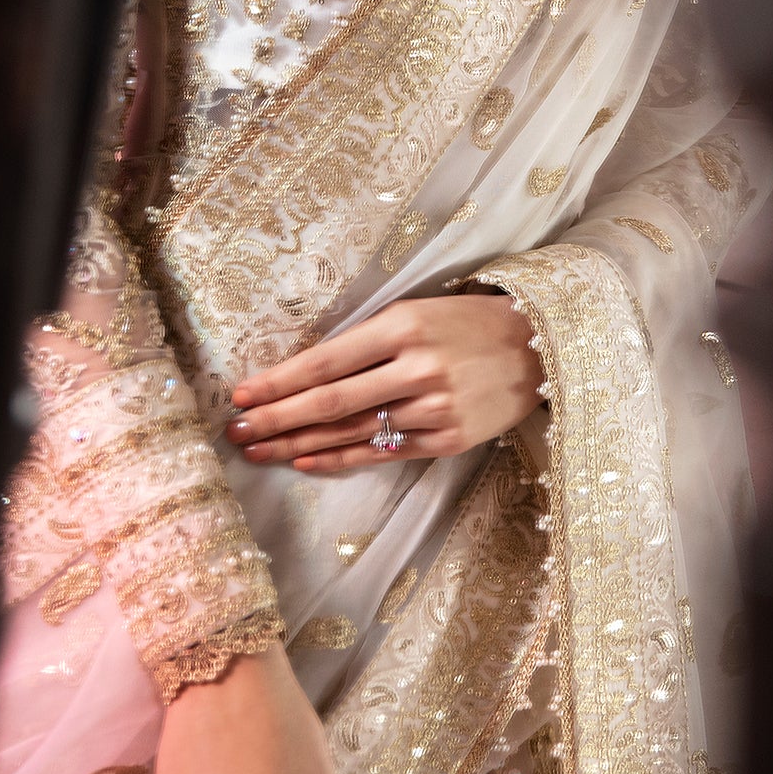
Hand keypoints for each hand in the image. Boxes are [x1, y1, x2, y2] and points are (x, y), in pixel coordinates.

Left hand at [226, 293, 540, 473]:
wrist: (537, 347)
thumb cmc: (465, 323)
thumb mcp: (416, 312)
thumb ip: (366, 341)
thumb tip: (302, 373)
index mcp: (403, 326)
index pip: (326, 361)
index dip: (279, 382)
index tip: (241, 395)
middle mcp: (416, 369)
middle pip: (329, 402)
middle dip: (275, 419)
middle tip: (235, 431)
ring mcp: (433, 409)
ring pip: (350, 432)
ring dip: (297, 444)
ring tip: (258, 450)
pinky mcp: (447, 440)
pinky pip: (381, 453)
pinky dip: (339, 459)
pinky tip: (305, 461)